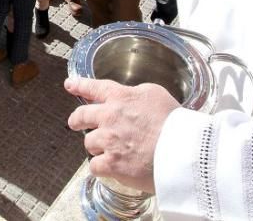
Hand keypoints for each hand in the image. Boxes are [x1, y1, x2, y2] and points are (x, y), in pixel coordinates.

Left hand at [65, 77, 179, 194]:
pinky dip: (101, 168)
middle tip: (75, 123)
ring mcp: (108, 140)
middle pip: (81, 115)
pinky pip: (94, 166)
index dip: (80, 85)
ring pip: (89, 143)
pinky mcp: (111, 163)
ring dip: (97, 147)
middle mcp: (109, 117)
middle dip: (76, 120)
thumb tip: (128, 98)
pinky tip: (110, 168)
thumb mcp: (155, 94)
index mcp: (120, 97)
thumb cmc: (175, 122)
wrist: (182, 150)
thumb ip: (136, 94)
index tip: (70, 85)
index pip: (94, 87)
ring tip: (110, 151)